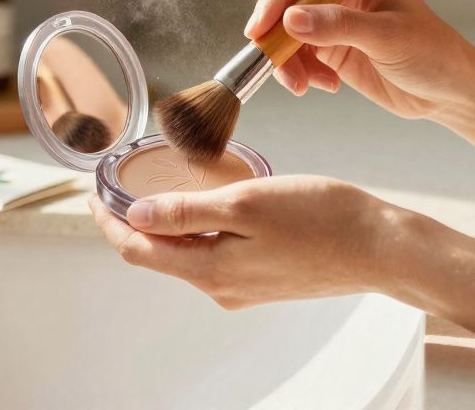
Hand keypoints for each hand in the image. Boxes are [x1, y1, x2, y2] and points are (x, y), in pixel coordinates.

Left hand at [90, 175, 403, 308]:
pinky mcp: (266, 278)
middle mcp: (223, 287)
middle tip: (118, 187)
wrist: (381, 246)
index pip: (139, 252)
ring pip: (188, 255)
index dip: (108, 223)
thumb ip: (188, 212)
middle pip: (159, 257)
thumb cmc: (322, 219)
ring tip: (157, 189)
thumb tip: (136, 217)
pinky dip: (199, 231)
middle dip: (132, 224)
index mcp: (211, 271)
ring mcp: (245, 286)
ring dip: (167, 227)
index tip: (93, 194)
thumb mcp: (246, 203)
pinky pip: (216, 255)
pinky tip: (207, 206)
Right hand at [244, 0, 474, 119]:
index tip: (262, 26)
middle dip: (276, 33)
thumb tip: (291, 19)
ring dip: (286, 60)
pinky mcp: (330, 49)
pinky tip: (325, 85)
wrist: (448, 90)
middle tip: (273, 60)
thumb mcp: (387, 36)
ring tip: (301, 84)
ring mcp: (332, 20)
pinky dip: (300, 74)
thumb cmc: (432, 51)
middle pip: (285, 1)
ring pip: (286, 34)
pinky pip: (297, 57)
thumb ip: (339, 25)